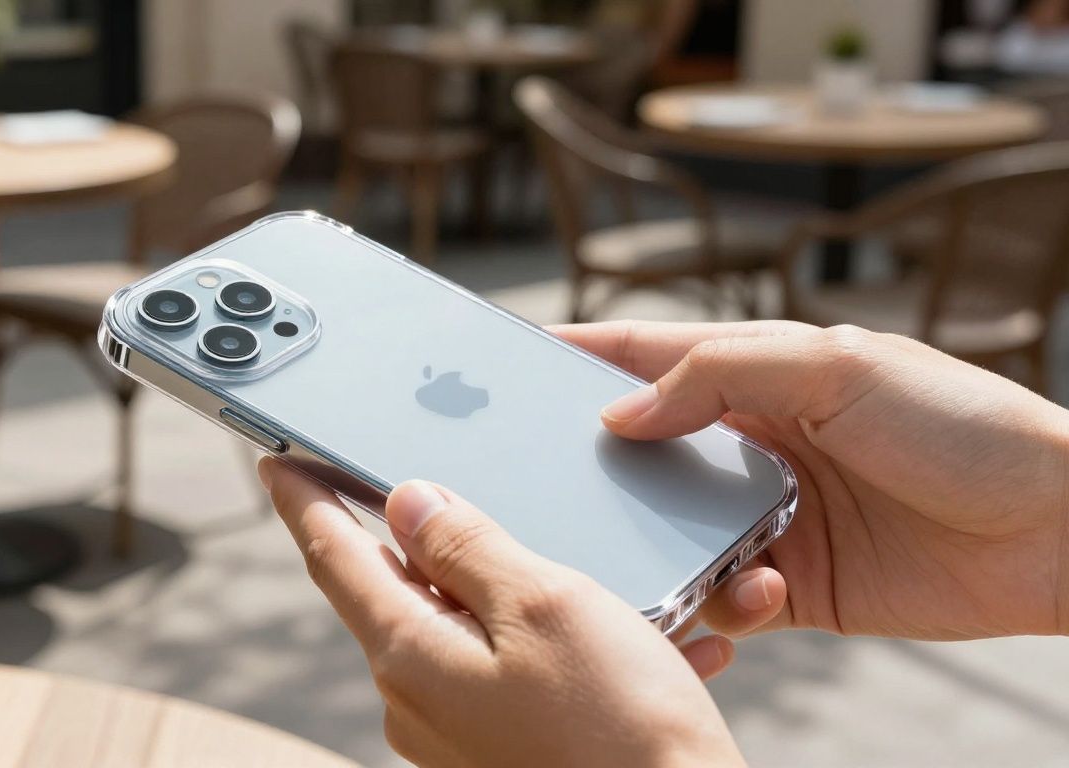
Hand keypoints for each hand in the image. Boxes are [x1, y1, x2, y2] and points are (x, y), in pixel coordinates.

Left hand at [258, 460, 744, 767]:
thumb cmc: (620, 727)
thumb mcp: (542, 605)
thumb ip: (466, 546)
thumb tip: (408, 503)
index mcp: (410, 656)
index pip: (335, 557)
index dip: (305, 501)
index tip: (279, 464)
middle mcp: (416, 702)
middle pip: (400, 590)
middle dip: (426, 542)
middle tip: (445, 491)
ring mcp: (456, 734)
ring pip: (465, 628)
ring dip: (515, 594)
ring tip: (592, 584)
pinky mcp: (500, 751)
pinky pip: (512, 674)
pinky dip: (559, 646)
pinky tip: (637, 641)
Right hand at [556, 320, 1068, 640]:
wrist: (1057, 530)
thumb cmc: (961, 426)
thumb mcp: (835, 367)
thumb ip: (718, 375)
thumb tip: (621, 416)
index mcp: (759, 375)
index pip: (648, 355)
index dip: (578, 354)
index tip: (510, 361)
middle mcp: (754, 443)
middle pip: (645, 449)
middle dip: (597, 465)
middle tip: (547, 483)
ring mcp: (769, 515)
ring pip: (672, 533)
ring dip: (661, 548)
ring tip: (671, 554)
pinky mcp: (794, 583)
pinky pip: (726, 596)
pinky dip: (725, 600)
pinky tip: (759, 592)